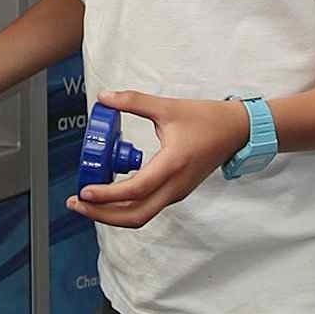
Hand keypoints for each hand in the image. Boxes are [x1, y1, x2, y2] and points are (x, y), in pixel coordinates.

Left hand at [69, 90, 248, 227]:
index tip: (84, 192)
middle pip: (135, 216)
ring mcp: (177, 192)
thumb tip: (105, 97)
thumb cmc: (207, 119)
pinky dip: (125, 207)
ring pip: (141, 215)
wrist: (238, 131)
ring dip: (112, 214)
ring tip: (87, 202)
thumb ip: (134, 101)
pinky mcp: (176, 191)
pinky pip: (147, 207)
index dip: (107, 195)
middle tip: (76, 203)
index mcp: (172, 165)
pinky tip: (108, 195)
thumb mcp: (168, 107)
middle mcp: (175, 186)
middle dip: (102, 215)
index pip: (135, 190)